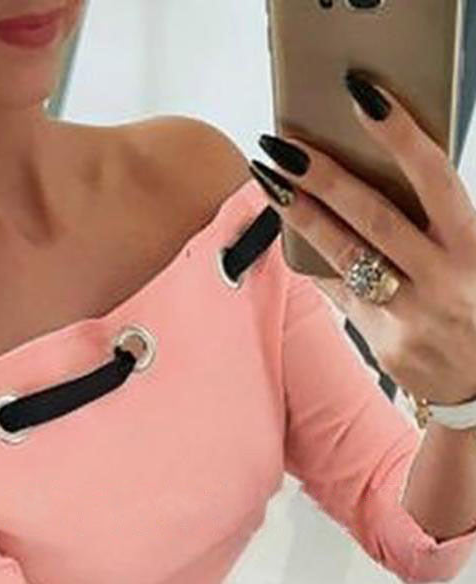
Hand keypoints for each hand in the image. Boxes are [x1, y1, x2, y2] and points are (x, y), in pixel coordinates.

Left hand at [255, 74, 475, 406]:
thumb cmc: (473, 302)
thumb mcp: (470, 255)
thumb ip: (433, 225)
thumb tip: (367, 181)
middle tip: (281, 144)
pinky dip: (316, 266)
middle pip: (373, 216)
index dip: (400, 135)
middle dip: (323, 176)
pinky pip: (342, 296)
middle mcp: (443, 278)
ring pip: (346, 257)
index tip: (362, 97)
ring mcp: (413, 315)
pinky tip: (289, 239)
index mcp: (471, 244)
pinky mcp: (387, 345)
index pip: (434, 177)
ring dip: (302, 217)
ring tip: (268, 183)